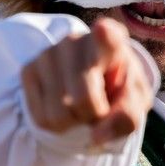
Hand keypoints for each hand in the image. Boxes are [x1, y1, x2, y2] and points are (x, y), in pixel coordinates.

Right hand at [20, 18, 155, 143]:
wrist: (92, 83)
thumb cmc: (118, 88)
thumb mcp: (136, 102)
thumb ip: (128, 117)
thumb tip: (96, 136)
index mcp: (112, 41)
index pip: (109, 37)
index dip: (105, 35)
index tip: (103, 28)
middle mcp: (76, 41)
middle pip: (83, 99)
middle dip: (94, 115)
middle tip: (99, 106)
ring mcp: (48, 53)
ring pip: (58, 114)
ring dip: (74, 122)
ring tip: (81, 104)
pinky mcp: (28, 69)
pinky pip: (41, 118)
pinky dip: (56, 125)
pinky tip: (64, 105)